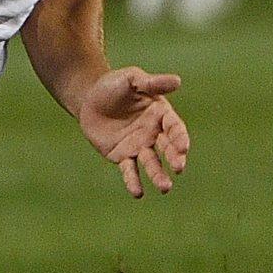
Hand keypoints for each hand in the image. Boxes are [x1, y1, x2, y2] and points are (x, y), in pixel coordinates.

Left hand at [80, 67, 189, 196]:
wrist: (89, 99)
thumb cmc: (114, 85)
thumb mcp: (132, 79)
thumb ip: (153, 83)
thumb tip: (177, 81)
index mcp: (161, 114)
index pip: (174, 127)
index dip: (180, 137)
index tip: (183, 147)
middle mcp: (154, 132)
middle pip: (167, 147)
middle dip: (174, 158)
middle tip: (179, 168)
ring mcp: (139, 146)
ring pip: (152, 163)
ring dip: (159, 175)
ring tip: (165, 188)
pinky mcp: (123, 156)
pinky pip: (129, 170)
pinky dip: (134, 182)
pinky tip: (138, 193)